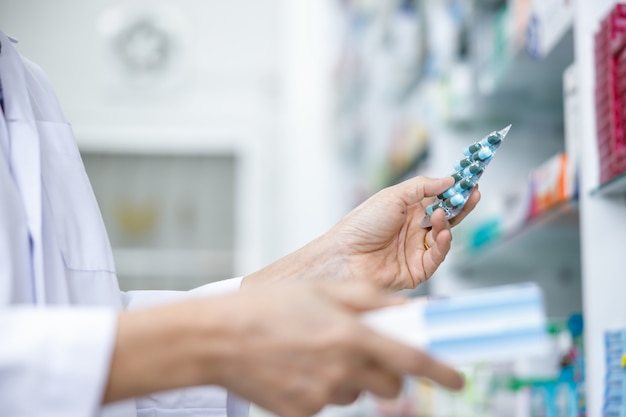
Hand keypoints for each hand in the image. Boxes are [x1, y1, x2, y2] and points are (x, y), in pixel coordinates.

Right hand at [215, 281, 463, 416]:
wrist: (218, 338)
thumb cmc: (267, 308)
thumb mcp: (321, 289)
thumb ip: (368, 297)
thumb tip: (402, 304)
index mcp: (351, 336)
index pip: (412, 361)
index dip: (441, 371)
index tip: (458, 378)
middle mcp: (342, 370)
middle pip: (390, 386)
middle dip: (390, 373)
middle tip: (369, 352)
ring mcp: (321, 396)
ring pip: (357, 392)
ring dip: (351, 376)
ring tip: (318, 352)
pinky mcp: (302, 412)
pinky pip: (327, 401)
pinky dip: (323, 386)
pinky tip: (299, 367)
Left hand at [326, 176, 479, 289]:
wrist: (344, 256)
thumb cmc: (360, 225)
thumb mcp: (392, 196)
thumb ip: (422, 187)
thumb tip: (448, 180)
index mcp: (407, 209)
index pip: (438, 197)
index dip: (455, 190)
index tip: (470, 180)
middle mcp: (414, 229)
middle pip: (447, 216)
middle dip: (462, 205)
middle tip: (474, 194)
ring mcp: (417, 249)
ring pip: (444, 236)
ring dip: (447, 223)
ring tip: (440, 214)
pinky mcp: (418, 269)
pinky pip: (438, 256)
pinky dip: (444, 244)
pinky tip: (443, 233)